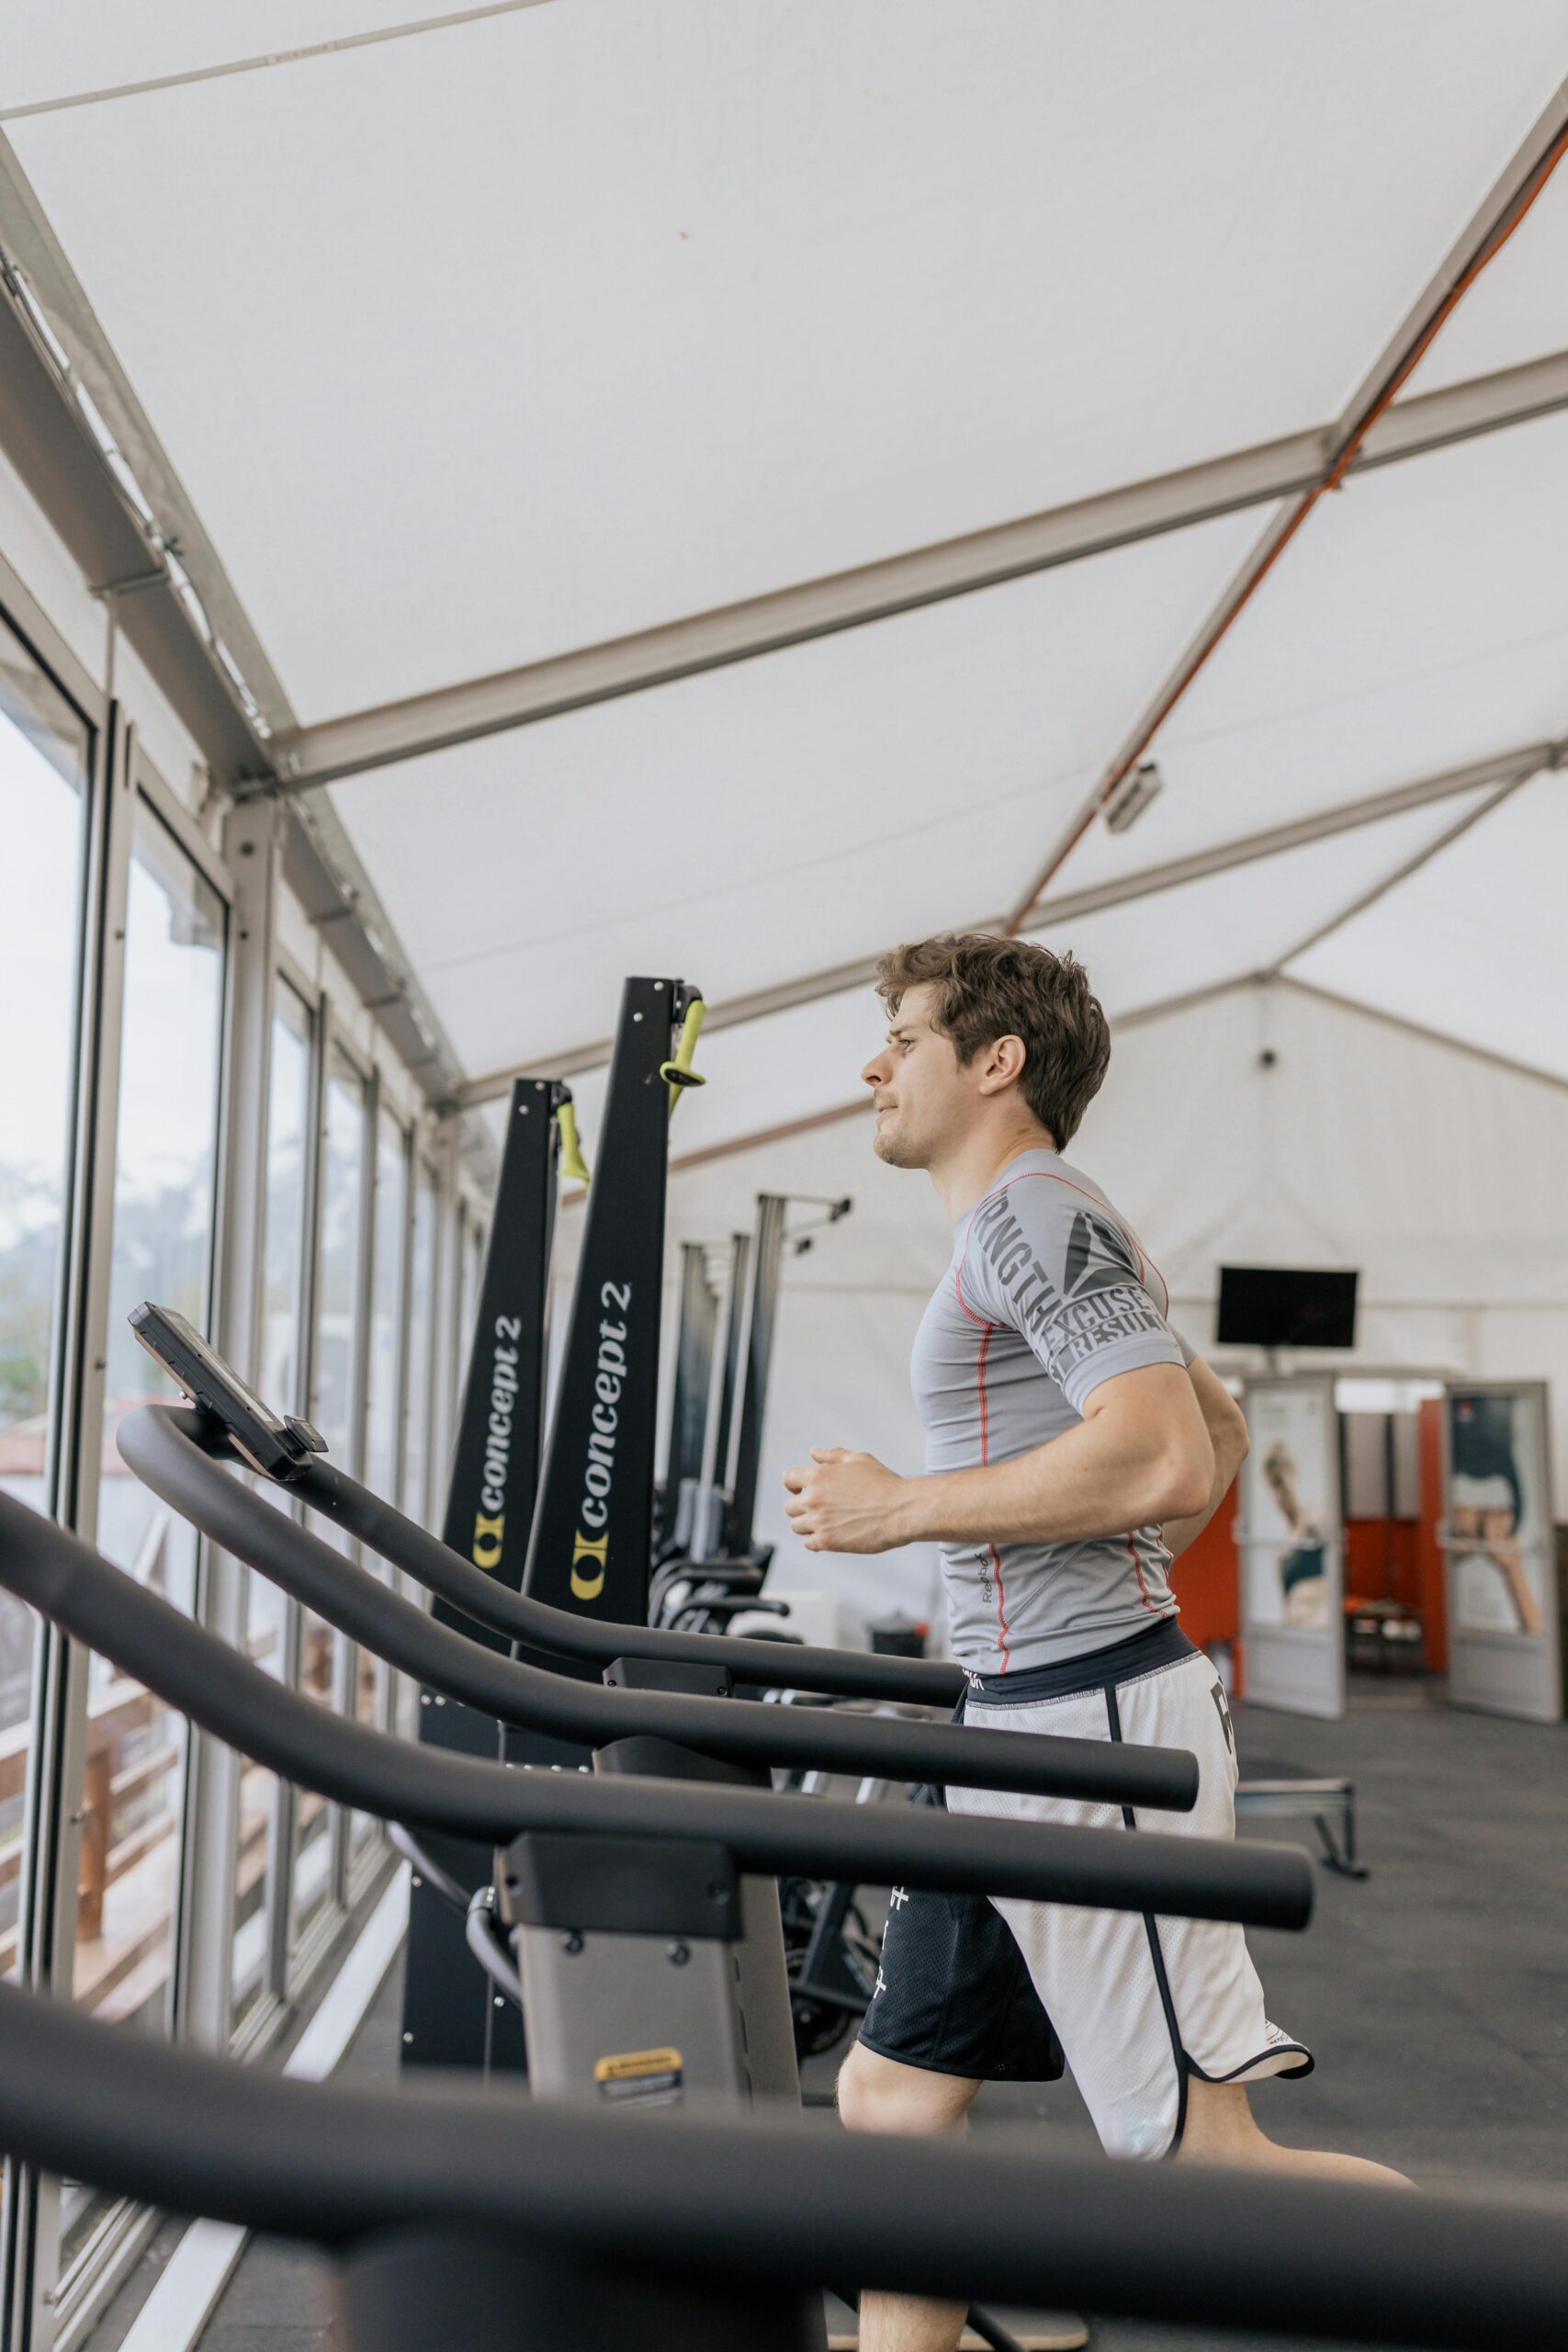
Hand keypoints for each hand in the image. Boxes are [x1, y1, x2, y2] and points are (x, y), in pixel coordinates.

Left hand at [782, 1447, 913, 1553]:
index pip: (788, 1479)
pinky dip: (816, 1540)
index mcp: (818, 1476)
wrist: (901, 1510)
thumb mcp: (859, 1460)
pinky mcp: (827, 1541)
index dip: (794, 1484)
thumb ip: (832, 1455)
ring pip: (797, 1526)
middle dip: (802, 1507)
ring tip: (828, 1522)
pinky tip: (831, 1534)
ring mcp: (818, 1521)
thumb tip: (814, 1452)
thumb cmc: (884, 1484)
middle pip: (790, 1506)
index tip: (801, 1490)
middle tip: (820, 1509)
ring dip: (808, 1525)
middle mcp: (813, 1498)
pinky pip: (808, 1543)